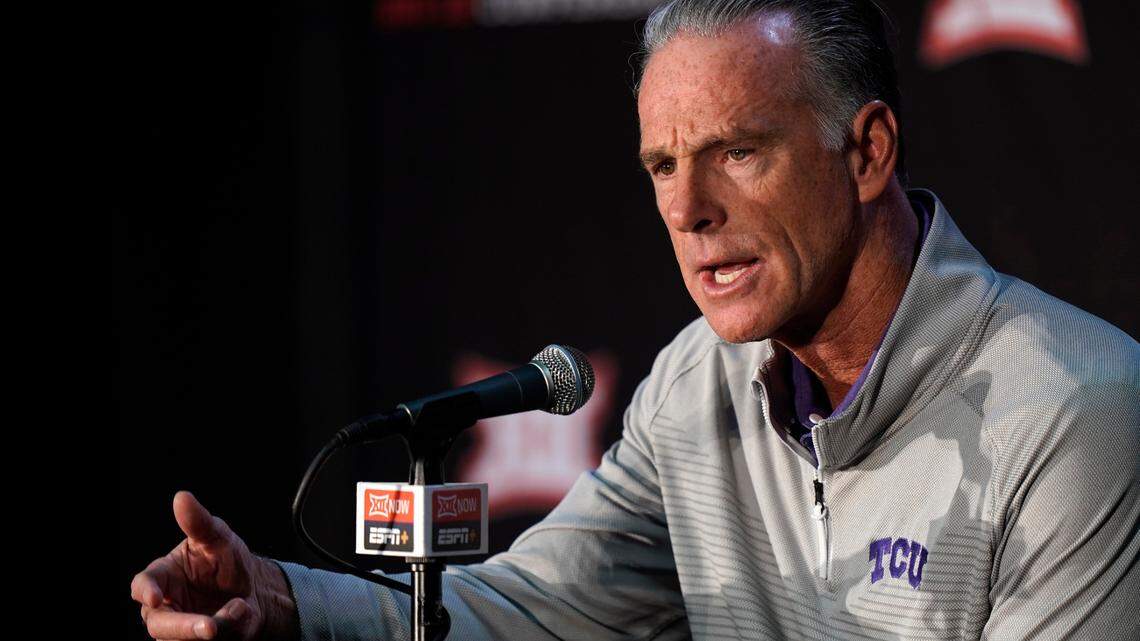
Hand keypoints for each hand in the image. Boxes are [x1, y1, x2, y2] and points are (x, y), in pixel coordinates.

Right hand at [131, 491, 296, 639]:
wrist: (253, 587)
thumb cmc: (226, 560)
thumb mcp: (218, 537)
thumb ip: (199, 522)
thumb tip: (182, 498)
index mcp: (163, 577)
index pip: (143, 585)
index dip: (145, 591)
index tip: (156, 598)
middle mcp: (166, 607)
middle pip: (160, 624)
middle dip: (184, 628)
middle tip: (210, 628)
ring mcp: (181, 630)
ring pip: (185, 640)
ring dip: (215, 627)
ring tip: (240, 607)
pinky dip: (230, 630)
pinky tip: (243, 611)